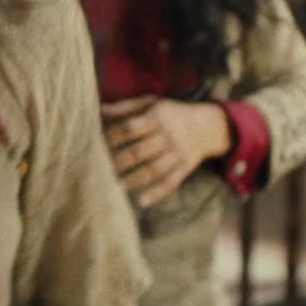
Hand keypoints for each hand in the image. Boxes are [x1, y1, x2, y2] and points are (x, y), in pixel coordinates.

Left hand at [101, 96, 232, 208]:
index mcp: (157, 118)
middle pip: (140, 151)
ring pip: (153, 170)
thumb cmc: (171, 113)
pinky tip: (141, 202)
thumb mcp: (151, 103)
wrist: (208, 125)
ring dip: (134, 180)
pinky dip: (157, 194)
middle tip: (100, 170)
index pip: (131, 128)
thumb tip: (99, 110)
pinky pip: (171, 183)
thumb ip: (126, 107)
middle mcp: (168, 136)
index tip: (96, 144)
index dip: (113, 136)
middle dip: (120, 162)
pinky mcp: (185, 168)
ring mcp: (178, 154)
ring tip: (115, 188)